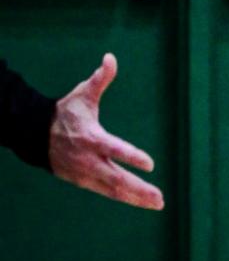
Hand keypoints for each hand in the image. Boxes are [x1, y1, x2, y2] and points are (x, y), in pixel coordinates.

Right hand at [48, 54, 163, 210]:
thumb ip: (100, 79)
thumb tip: (110, 58)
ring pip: (114, 190)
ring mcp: (86, 173)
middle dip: (140, 188)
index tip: (150, 164)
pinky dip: (125, 198)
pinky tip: (142, 202)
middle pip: (117, 178)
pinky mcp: (83, 182)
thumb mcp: (82, 94)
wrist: (37, 135)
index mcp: (91, 137)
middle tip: (161, 197)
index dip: (131, 157)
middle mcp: (89, 159)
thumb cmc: (66, 112)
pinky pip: (107, 192)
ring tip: (159, 203)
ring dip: (137, 198)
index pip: (114, 149)